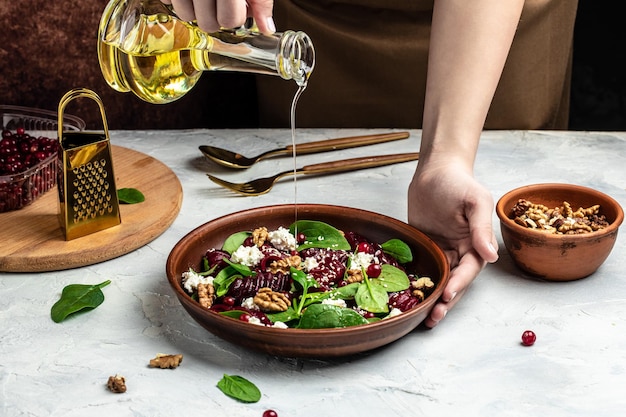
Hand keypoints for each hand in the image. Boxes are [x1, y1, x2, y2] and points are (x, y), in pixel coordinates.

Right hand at [161, 0, 274, 33]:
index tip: (235, 9)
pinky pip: (167, 0)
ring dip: (193, 10)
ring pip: (184, 15)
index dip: (234, 17)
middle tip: (218, 5)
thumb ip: (260, 1)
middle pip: (207, 24)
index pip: (230, 20)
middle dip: (214, 18)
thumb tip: (267, 28)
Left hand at [408, 158, 498, 327]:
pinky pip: (421, 270)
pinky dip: (416, 284)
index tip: (448, 295)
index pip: (468, 270)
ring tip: (422, 318)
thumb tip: (491, 255)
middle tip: (433, 317)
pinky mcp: (423, 249)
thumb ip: (481, 228)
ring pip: (438, 282)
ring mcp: (440, 252)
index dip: (459, 284)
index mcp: (475, 245)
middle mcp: (459, 253)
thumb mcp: (475, 200)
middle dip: (445, 301)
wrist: (434, 171)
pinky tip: (407, 298)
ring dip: (432, 300)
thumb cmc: (458, 183)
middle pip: (453, 283)